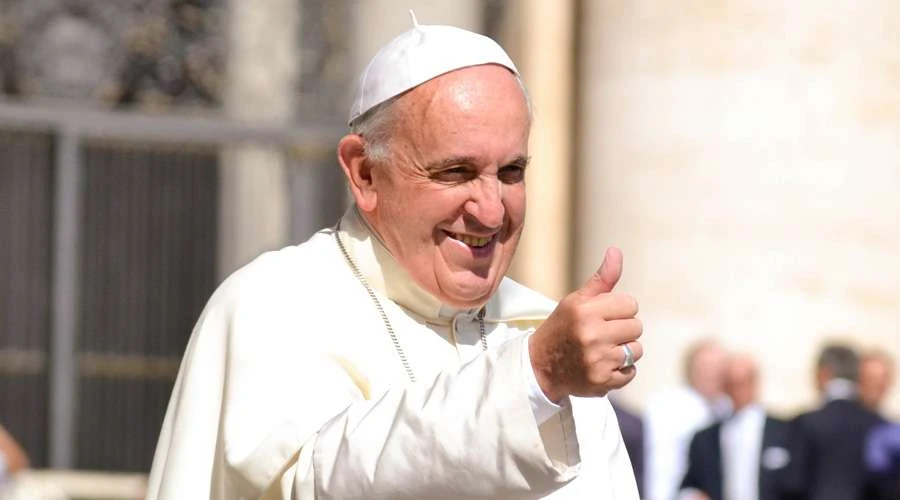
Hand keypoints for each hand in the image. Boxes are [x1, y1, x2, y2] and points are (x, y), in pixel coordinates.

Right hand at [529, 247, 642, 401]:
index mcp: (585, 311)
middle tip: (603, 334)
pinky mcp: (602, 381)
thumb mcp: (576, 300)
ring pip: (637, 350)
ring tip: (604, 350)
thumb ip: (602, 279)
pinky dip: (621, 370)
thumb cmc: (563, 328)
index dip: (619, 309)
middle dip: (623, 329)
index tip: (604, 316)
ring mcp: (597, 360)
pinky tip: (603, 365)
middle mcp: (591, 335)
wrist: (540, 367)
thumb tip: (616, 251)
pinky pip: (631, 371)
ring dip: (624, 350)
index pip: (630, 304)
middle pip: (636, 326)